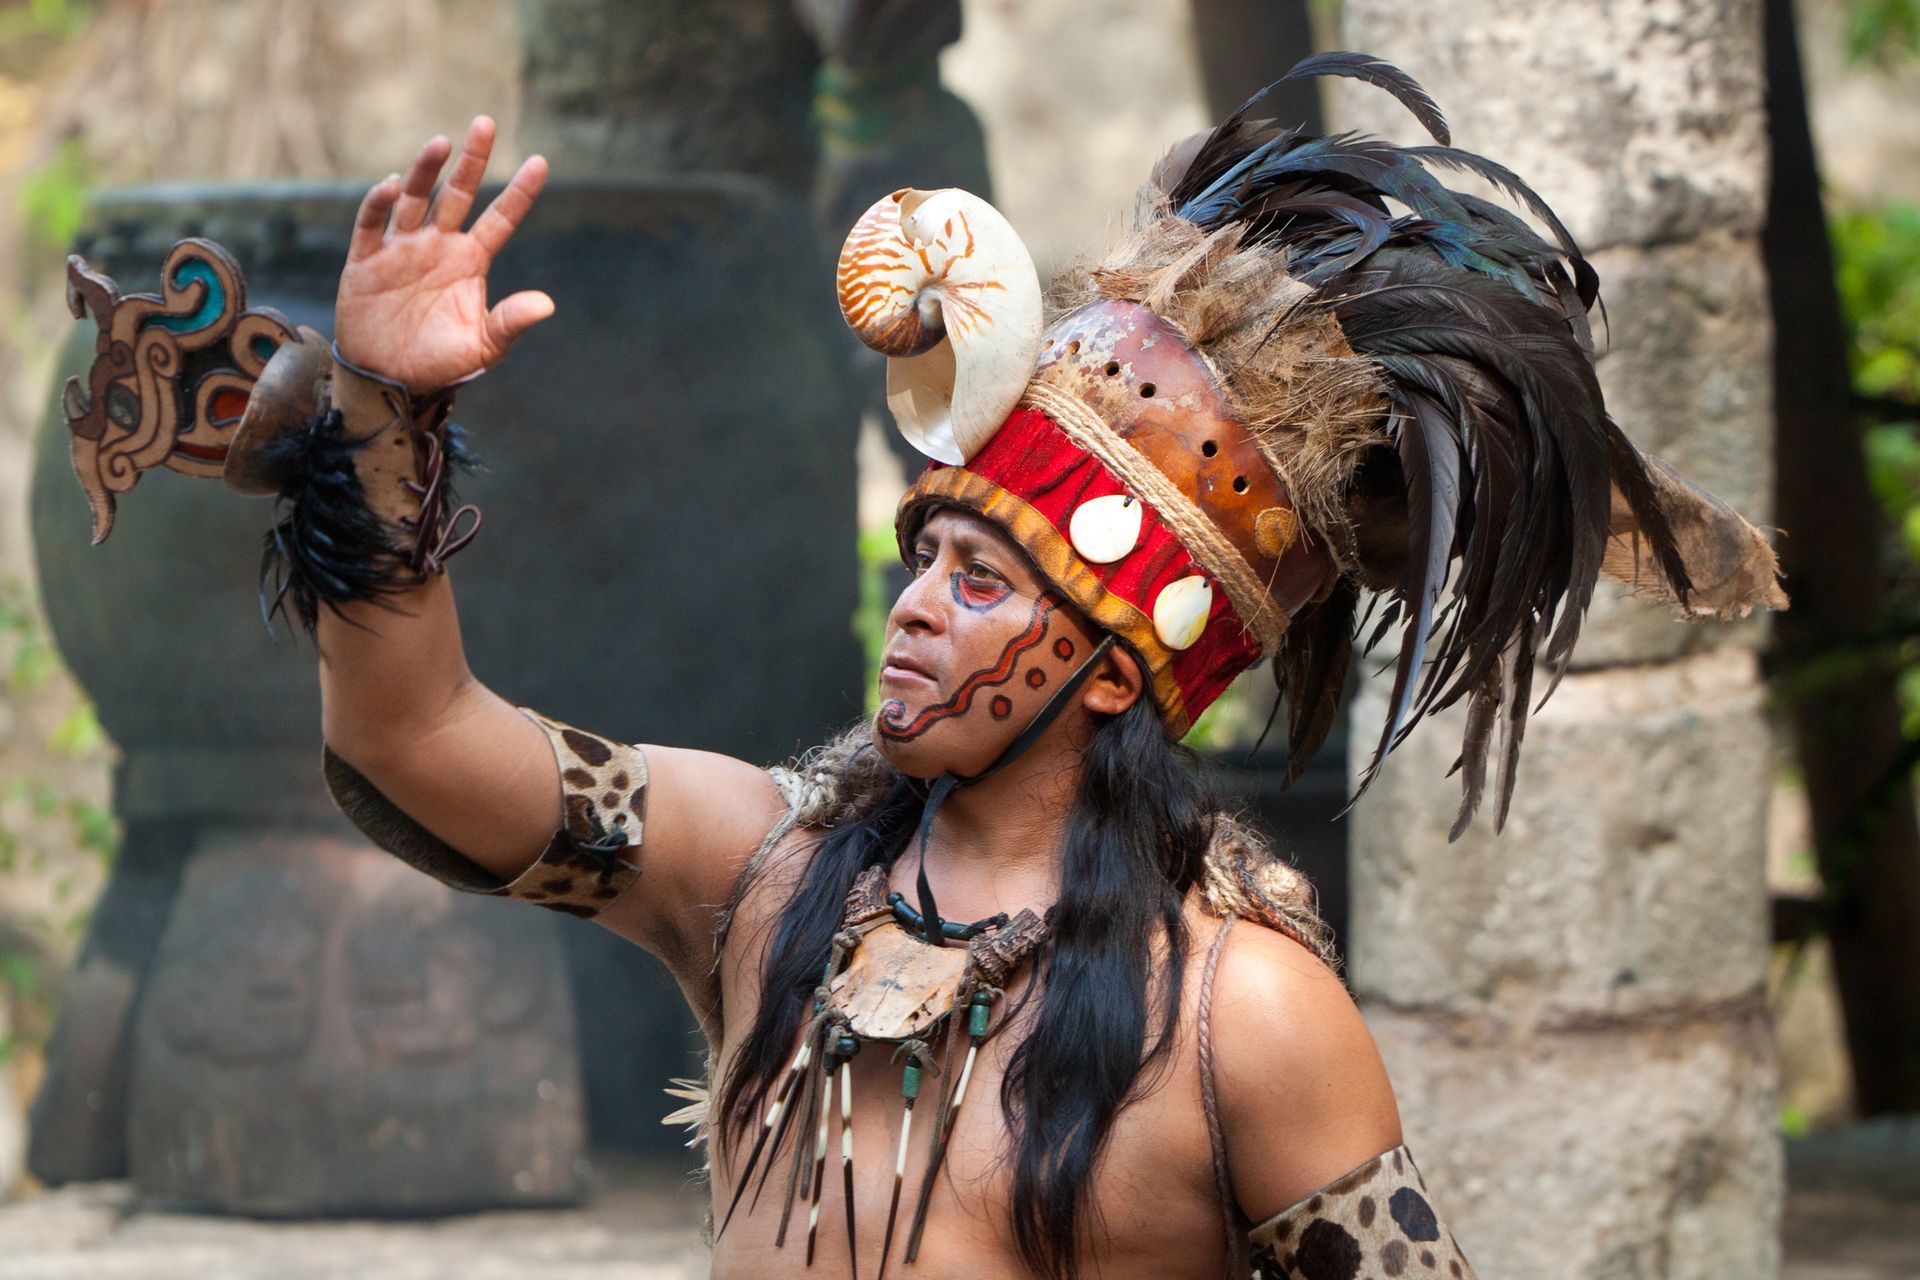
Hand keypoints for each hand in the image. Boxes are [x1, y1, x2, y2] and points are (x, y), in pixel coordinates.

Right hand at [334, 117, 552, 393]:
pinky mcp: (366, 259)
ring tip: (441, 143)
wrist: (391, 380)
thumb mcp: (483, 347)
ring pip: (415, 198)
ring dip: (426, 170)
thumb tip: (548, 304)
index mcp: (470, 261)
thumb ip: (510, 322)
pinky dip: (380, 203)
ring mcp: (402, 248)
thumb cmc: (441, 363)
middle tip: (485, 123)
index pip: (500, 218)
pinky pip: (372, 224)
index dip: (520, 192)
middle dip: (471, 160)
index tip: (541, 161)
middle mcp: (438, 245)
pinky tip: (394, 185)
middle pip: (458, 193)